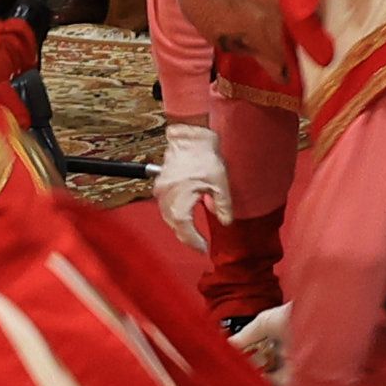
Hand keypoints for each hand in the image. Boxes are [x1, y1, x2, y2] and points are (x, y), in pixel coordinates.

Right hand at [149, 122, 225, 237]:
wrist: (189, 136)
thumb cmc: (205, 156)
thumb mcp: (220, 182)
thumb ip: (222, 205)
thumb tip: (225, 222)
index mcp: (179, 199)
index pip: (184, 228)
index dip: (193, 241)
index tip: (203, 249)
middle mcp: (165, 197)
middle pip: (174, 224)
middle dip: (186, 236)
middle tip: (199, 245)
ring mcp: (160, 190)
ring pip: (168, 216)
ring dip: (179, 226)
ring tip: (193, 234)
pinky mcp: (160, 184)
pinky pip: (165, 206)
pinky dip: (174, 215)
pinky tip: (184, 216)